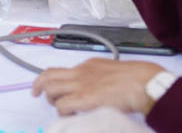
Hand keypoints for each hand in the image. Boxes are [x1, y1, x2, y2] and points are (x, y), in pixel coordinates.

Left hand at [33, 59, 163, 115]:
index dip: (48, 78)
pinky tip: (70, 115)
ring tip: (58, 108)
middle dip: (40, 86)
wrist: (143, 82)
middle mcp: (80, 72)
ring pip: (51, 90)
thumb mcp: (112, 71)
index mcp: (88, 65)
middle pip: (48, 76)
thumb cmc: (136, 79)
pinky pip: (63, 105)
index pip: (60, 70)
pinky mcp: (84, 98)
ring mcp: (81, 85)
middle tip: (38, 95)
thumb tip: (95, 87)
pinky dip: (62, 112)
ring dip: (51, 100)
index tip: (43, 85)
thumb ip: (99, 77)